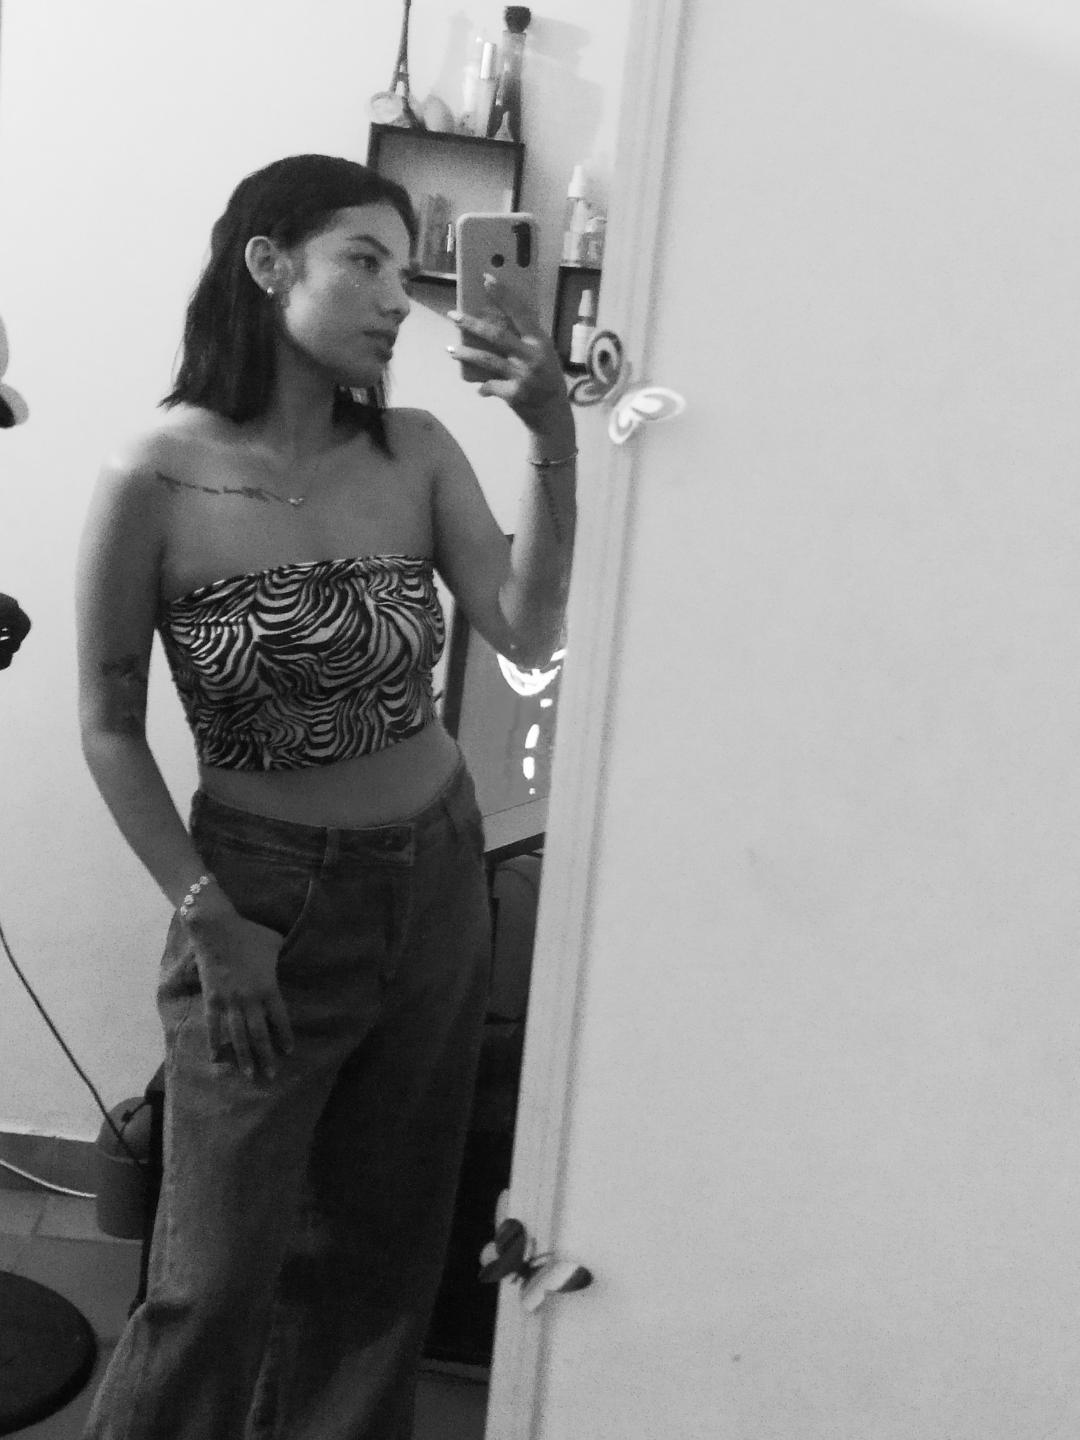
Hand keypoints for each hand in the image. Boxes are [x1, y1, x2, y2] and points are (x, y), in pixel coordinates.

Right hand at [187, 905, 294, 1081]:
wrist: (216, 928)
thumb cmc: (249, 933)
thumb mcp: (275, 942)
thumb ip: (283, 956)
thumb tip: (294, 955)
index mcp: (268, 987)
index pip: (279, 1019)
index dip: (285, 1036)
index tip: (289, 1051)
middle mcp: (250, 999)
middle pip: (260, 1034)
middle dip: (267, 1056)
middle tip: (272, 1075)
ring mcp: (229, 1001)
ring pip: (238, 1035)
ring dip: (244, 1056)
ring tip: (250, 1074)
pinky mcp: (212, 999)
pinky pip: (213, 1026)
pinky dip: (214, 1043)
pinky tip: (216, 1059)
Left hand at [449, 274, 569, 432]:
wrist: (553, 413)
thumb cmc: (548, 378)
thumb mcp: (544, 353)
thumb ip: (526, 339)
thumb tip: (495, 321)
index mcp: (540, 341)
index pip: (520, 312)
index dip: (503, 295)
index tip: (486, 279)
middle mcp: (532, 356)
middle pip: (497, 335)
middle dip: (472, 324)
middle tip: (452, 315)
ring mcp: (522, 376)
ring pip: (487, 360)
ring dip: (465, 354)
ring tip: (449, 350)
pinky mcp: (514, 394)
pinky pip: (490, 386)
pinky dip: (483, 386)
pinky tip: (477, 387)